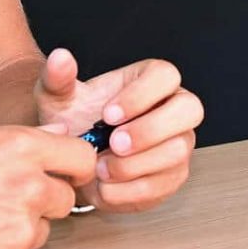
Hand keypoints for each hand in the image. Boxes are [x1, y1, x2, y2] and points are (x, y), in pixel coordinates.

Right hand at [0, 125, 95, 248]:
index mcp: (22, 149)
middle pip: (65, 200)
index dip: (70, 170)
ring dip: (18, 232)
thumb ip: (24, 145)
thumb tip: (63, 142)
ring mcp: (19, 233)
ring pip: (41, 233)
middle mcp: (28, 189)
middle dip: (41, 203)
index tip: (60, 177)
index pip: (82, 160)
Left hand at [34, 48, 202, 213]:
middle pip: (189, 110)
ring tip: (101, 168)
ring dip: (135, 164)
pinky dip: (130, 190)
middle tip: (114, 144)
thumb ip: (58, 78)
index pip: (165, 75)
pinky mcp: (172, 177)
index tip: (108, 114)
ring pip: (177, 152)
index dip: (141, 95)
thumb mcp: (59, 98)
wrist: (76, 159)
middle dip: (150, 130)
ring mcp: (178, 144)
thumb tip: (60, 58)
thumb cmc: (75, 121)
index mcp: (152, 80)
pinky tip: (106, 186)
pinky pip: (163, 185)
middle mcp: (174, 109)